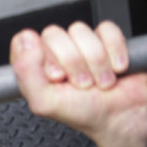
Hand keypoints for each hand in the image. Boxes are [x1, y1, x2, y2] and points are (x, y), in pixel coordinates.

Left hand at [11, 21, 146, 146]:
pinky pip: (107, 29)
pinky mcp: (107, 40)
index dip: (40, 56)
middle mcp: (55, 52)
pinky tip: (114, 69)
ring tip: (98, 81)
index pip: (24, 40)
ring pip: (80, 31)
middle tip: (80, 83)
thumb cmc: (83, 112)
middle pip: (53, 34)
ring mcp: (80, 44)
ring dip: (94, 61)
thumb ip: (25, 71)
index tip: (56, 76)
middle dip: (71, 63)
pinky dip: (114, 51)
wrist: (122, 117)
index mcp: (34, 66)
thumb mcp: (43, 102)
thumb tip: (26, 40)